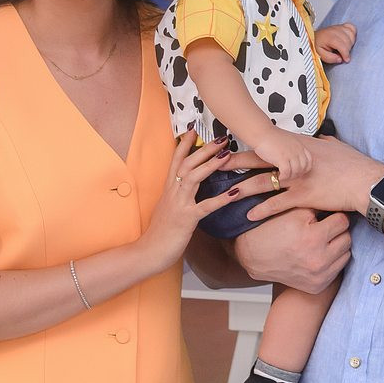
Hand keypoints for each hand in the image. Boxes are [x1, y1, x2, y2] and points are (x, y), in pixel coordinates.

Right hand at [142, 132, 238, 270]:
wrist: (148, 252)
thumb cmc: (159, 233)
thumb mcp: (168, 209)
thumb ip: (177, 196)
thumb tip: (187, 189)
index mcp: (168, 189)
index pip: (176, 161)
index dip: (185, 145)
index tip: (194, 130)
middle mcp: (172, 193)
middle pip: (187, 164)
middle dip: (203, 149)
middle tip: (221, 138)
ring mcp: (179, 205)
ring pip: (193, 178)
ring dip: (210, 165)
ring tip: (227, 154)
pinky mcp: (187, 219)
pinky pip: (206, 206)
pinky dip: (220, 199)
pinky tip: (234, 192)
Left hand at [225, 134, 382, 219]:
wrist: (365, 181)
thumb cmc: (353, 163)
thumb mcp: (335, 147)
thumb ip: (323, 142)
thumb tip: (321, 138)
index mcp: (299, 146)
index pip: (267, 144)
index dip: (246, 145)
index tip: (229, 147)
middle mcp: (293, 160)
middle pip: (257, 160)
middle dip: (233, 163)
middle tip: (213, 165)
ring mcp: (296, 179)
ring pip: (261, 182)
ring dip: (241, 189)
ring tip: (223, 194)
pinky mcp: (302, 197)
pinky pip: (277, 205)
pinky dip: (261, 210)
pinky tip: (248, 216)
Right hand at [233, 207, 350, 293]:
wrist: (253, 255)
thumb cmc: (273, 229)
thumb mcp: (295, 211)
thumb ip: (321, 206)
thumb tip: (342, 204)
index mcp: (313, 238)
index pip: (343, 221)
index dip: (335, 215)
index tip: (328, 216)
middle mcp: (319, 260)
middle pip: (347, 238)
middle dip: (337, 231)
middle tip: (324, 228)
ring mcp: (319, 277)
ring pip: (346, 255)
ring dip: (337, 247)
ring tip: (321, 241)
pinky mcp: (317, 287)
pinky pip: (337, 270)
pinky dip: (331, 261)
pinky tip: (317, 255)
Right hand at [253, 129, 311, 181]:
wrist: (261, 132)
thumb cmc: (270, 136)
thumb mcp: (287, 141)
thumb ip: (293, 149)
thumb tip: (292, 159)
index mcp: (299, 145)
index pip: (309, 161)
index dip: (304, 169)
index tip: (298, 172)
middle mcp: (297, 150)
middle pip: (304, 168)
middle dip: (297, 174)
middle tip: (290, 176)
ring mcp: (291, 154)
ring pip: (296, 172)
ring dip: (290, 177)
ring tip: (283, 176)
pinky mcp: (282, 159)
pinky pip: (287, 173)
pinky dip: (283, 177)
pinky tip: (279, 176)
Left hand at [315, 22, 355, 64]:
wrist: (314, 37)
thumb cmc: (317, 45)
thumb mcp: (320, 55)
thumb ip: (330, 58)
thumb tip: (340, 59)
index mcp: (328, 37)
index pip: (342, 45)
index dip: (346, 54)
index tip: (346, 60)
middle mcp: (334, 30)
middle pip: (348, 41)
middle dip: (347, 50)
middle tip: (342, 54)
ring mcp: (339, 27)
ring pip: (351, 35)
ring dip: (350, 43)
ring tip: (344, 47)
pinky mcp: (342, 26)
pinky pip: (352, 28)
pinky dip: (353, 34)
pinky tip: (348, 39)